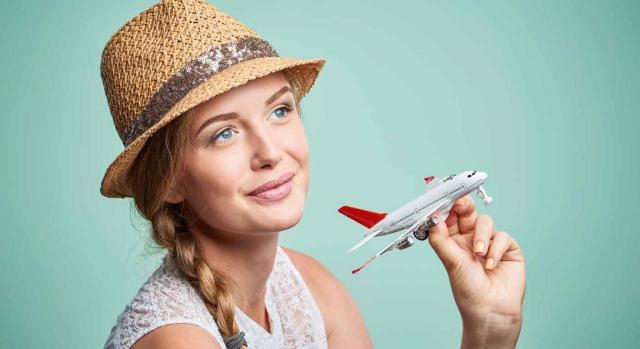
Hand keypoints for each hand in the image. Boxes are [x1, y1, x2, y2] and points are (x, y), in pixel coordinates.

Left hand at [427, 195, 525, 346]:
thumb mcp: (450, 262)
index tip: (443, 198)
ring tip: (479, 253)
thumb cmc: (468, 290)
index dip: (447, 207)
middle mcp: (471, 239)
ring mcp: (490, 243)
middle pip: (468, 213)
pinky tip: (491, 264)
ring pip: (485, 222)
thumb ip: (441, 239)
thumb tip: (432, 218)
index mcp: (454, 241)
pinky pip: (502, 236)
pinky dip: (496, 249)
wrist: (491, 311)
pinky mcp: (508, 249)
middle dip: (465, 206)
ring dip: (481, 236)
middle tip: (461, 204)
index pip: (450, 217)